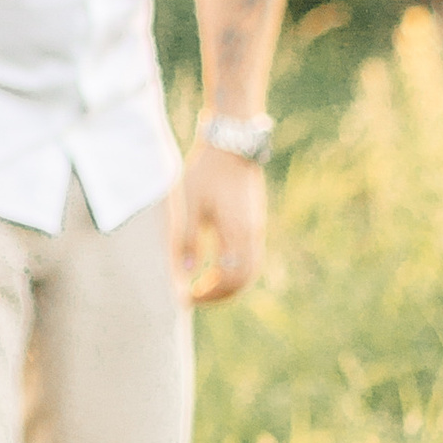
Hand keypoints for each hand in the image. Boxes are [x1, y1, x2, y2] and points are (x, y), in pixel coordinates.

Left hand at [171, 145, 266, 305]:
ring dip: (229, 283)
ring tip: (203, 286)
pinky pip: (250, 256)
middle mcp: (251, 234)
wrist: (231, 146)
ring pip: (250, 269)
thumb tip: (186, 272)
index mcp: (236, 232)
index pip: (230, 278)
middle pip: (244, 279)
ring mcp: (255, 228)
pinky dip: (234, 270)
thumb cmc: (206, 172)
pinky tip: (213, 268)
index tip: (187, 297)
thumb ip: (188, 238)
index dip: (209, 293)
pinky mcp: (254, 222)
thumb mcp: (190, 204)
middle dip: (220, 293)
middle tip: (195, 297)